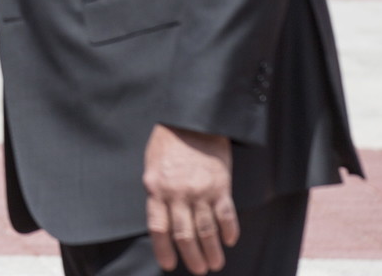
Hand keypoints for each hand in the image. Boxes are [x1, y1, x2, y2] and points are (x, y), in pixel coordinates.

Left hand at [143, 124, 238, 273]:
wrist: (192, 120)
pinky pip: (226, 216)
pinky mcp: (221, 186)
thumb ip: (156, 192)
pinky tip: (229, 241)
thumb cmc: (168, 142)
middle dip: (191, 257)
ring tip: (215, 264)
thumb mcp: (152, 165)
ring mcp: (201, 192)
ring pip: (207, 231)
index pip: (158, 228)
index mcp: (156, 189)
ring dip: (212, 251)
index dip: (163, 250)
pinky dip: (229, 231)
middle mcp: (178, 194)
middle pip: (184, 235)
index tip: (169, 265)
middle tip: (198, 270)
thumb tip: (162, 218)